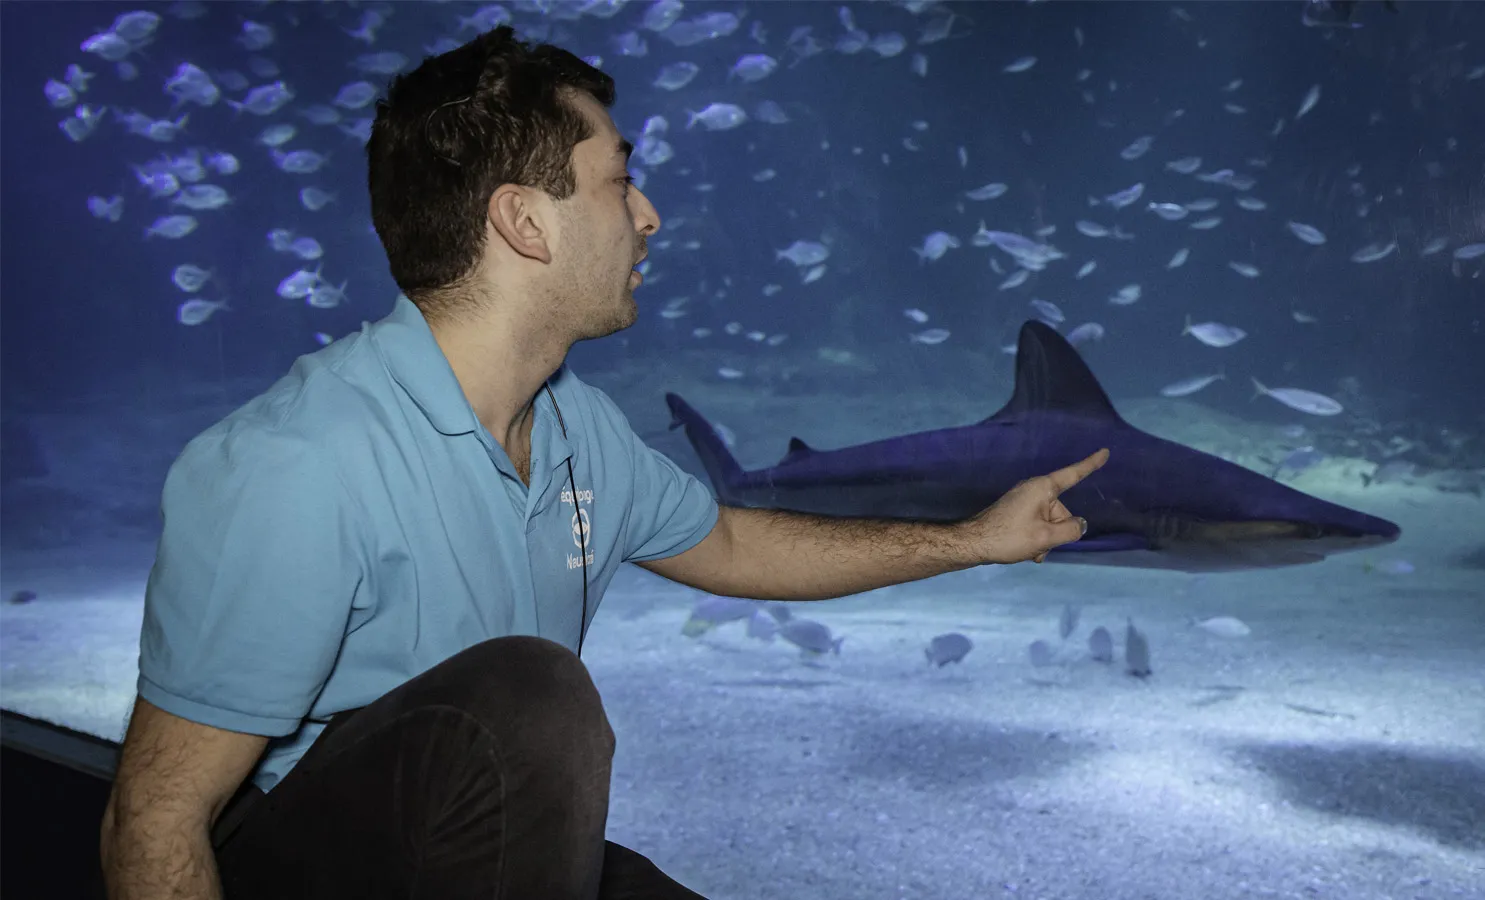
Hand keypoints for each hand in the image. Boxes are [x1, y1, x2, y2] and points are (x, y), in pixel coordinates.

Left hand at [964, 449, 1108, 564]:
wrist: (973, 542)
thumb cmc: (1010, 536)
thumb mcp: (1046, 537)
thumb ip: (1070, 530)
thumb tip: (1080, 524)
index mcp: (1043, 488)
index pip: (1073, 474)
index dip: (1091, 464)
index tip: (1105, 452)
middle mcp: (1034, 489)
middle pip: (1061, 511)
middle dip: (1058, 531)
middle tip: (1041, 545)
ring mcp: (1023, 500)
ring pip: (1049, 521)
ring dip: (1046, 539)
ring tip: (1031, 550)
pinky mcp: (1016, 510)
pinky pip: (1036, 524)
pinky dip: (1036, 538)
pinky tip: (1027, 551)